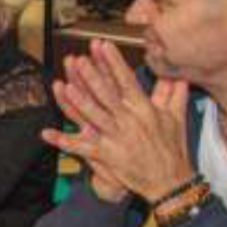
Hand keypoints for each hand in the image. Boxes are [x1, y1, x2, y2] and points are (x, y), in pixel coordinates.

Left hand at [39, 40, 191, 202]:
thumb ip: (174, 93)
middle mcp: (129, 121)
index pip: (126, 80)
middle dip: (93, 76)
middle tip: (79, 60)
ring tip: (65, 87)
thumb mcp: (176, 118)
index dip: (113, 62)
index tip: (103, 45)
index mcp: (143, 109)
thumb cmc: (173, 149)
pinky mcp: (109, 156)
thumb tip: (178, 74)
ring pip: (95, 117)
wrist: (172, 182)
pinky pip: (83, 148)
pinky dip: (65, 142)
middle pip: (107, 95)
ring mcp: (117, 139)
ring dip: (79, 102)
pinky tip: (48, 134)